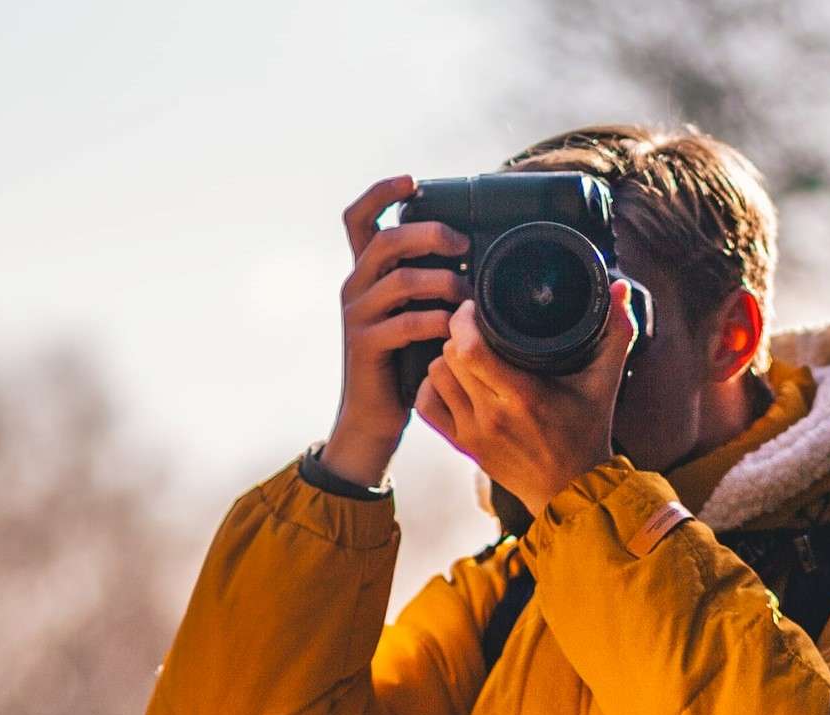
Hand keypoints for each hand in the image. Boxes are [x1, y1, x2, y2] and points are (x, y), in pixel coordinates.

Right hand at [324, 174, 471, 486]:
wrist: (373, 418)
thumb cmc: (403, 362)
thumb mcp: (413, 313)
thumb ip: (428, 284)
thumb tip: (473, 255)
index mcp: (366, 273)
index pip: (358, 218)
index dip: (381, 192)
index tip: (411, 181)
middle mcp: (355, 287)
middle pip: (384, 240)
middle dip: (428, 233)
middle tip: (463, 244)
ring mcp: (358, 317)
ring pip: (399, 280)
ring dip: (442, 282)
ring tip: (468, 295)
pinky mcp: (366, 346)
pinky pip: (404, 323)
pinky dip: (436, 321)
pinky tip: (455, 328)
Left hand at [414, 279, 638, 518]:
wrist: (572, 489)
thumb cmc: (587, 432)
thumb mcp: (605, 382)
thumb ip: (616, 332)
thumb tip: (619, 287)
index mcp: (524, 397)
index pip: (470, 348)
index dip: (464, 320)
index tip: (474, 308)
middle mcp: (493, 416)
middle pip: (450, 355)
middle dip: (458, 334)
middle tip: (474, 327)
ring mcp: (473, 433)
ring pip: (435, 376)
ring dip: (446, 358)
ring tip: (466, 352)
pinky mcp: (462, 446)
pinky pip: (426, 405)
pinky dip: (431, 386)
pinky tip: (451, 380)